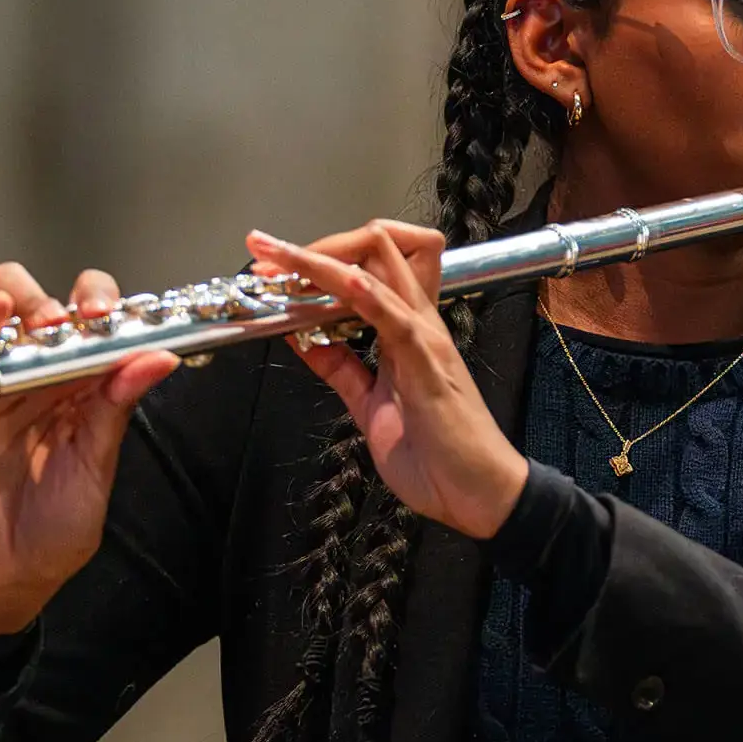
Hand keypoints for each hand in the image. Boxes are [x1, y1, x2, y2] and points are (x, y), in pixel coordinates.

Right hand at [0, 262, 179, 634]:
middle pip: (50, 308)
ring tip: (42, 321)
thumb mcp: (96, 467)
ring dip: (25, 301)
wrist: (3, 574)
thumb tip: (159, 358)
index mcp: (86, 390)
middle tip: (79, 317)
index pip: (99, 329)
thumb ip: (116, 409)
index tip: (114, 316)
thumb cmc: (56, 527)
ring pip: (6, 316)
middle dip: (63, 299)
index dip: (107, 309)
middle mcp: (43, 378)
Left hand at [247, 221, 528, 538]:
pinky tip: (343, 280)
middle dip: (313, 247)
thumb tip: (304, 339)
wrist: (478, 495)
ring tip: (279, 255)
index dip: (316, 263)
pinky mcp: (427, 363)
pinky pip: (396, 318)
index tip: (271, 269)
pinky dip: (367, 295)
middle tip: (264, 252)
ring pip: (378, 271)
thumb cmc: (435, 456)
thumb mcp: (370, 406)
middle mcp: (416, 324)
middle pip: (371, 252)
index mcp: (404, 333)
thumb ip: (342, 369)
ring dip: (322, 260)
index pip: (364, 270)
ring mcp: (424, 340)